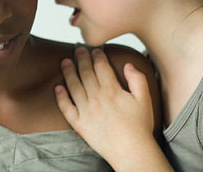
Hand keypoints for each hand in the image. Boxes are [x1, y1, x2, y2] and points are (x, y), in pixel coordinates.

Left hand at [55, 47, 160, 170]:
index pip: (101, 67)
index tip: (95, 50)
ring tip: (64, 62)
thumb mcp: (145, 100)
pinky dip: (60, 97)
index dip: (97, 56)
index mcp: (112, 91)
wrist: (132, 152)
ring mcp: (86, 111)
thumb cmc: (140, 127)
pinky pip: (66, 108)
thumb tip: (128, 64)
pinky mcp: (79, 124)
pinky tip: (57, 88)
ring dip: (68, 72)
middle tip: (78, 50)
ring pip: (73, 86)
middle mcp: (97, 98)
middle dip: (81, 59)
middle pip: (85, 73)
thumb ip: (138, 80)